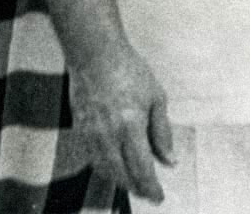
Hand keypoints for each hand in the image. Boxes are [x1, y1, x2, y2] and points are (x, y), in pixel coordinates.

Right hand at [70, 40, 175, 202]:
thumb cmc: (127, 69)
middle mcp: (109, 134)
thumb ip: (162, 132)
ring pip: (105, 170)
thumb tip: (169, 160)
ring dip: (120, 181)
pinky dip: (105, 168)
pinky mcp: (79, 129)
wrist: (94, 53)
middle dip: (137, 188)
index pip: (142, 168)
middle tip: (148, 193)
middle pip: (122, 175)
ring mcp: (91, 133)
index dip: (151, 187)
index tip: (158, 196)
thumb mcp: (156, 97)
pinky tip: (114, 167)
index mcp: (131, 125)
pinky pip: (92, 158)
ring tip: (134, 184)